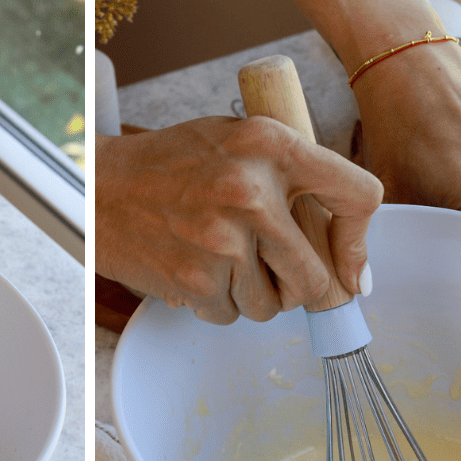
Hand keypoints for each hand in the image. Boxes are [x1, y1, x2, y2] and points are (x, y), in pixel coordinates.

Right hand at [95, 116, 382, 324]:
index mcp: (273, 144)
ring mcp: (224, 240)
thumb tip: (349, 264)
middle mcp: (253, 190)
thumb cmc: (175, 168)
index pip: (359, 195)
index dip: (359, 244)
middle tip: (274, 274)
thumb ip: (294, 181)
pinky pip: (230, 317)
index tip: (352, 272)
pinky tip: (195, 270)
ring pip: (272, 306)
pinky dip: (216, 304)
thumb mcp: (240, 144)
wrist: (101, 190)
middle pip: (315, 278)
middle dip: (299, 289)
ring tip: (221, 261)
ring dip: (252, 296)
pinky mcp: (197, 280)